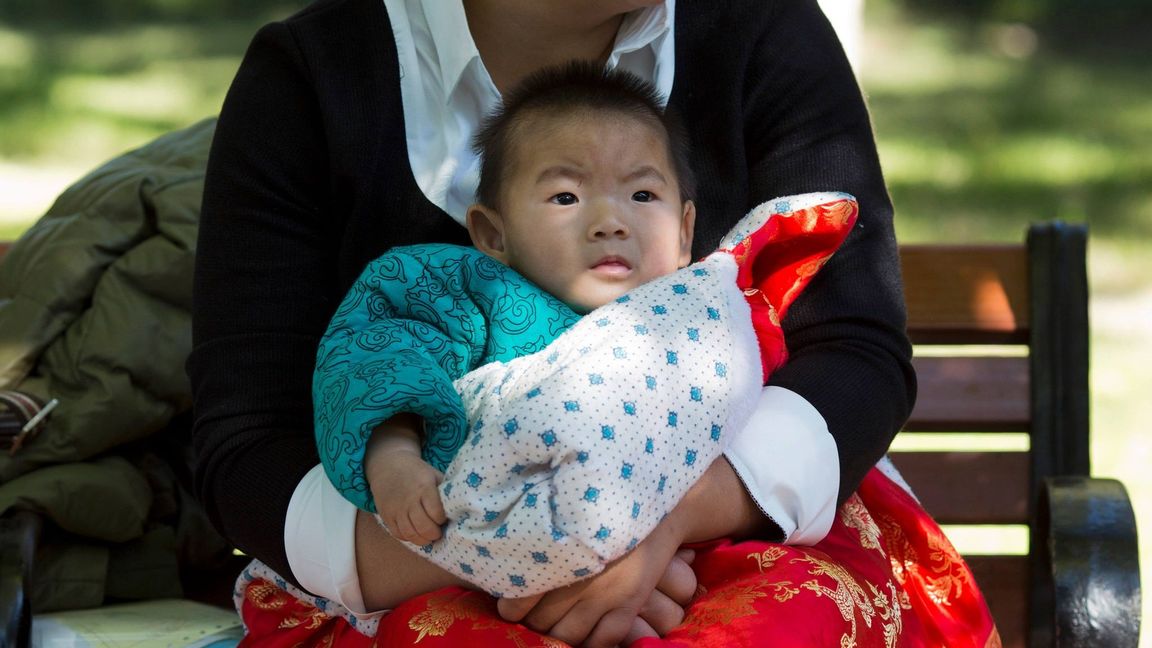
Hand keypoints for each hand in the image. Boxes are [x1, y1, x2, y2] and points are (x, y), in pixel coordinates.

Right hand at [365, 415, 446, 545]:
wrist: (388, 466)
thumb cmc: (417, 472)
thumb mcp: (434, 475)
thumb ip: (444, 490)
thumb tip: (460, 508)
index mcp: (423, 487)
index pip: (436, 512)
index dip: (442, 519)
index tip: (445, 519)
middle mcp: (409, 500)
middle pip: (423, 526)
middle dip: (434, 534)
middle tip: (438, 533)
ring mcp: (396, 509)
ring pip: (410, 533)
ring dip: (422, 539)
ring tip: (428, 536)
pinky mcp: (387, 515)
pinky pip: (398, 534)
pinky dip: (409, 538)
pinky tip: (415, 532)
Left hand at [497, 520, 692, 646]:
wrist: (659, 505)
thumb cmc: (603, 508)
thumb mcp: (567, 518)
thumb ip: (542, 545)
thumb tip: (508, 569)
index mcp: (559, 554)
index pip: (518, 602)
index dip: (511, 610)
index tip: (512, 605)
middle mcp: (580, 579)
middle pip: (541, 621)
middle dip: (534, 621)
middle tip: (534, 613)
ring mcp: (608, 595)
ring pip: (568, 636)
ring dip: (559, 633)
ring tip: (558, 622)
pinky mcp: (631, 603)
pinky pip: (603, 641)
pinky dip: (591, 643)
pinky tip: (585, 633)